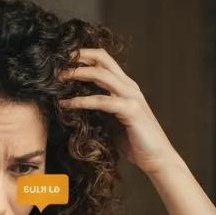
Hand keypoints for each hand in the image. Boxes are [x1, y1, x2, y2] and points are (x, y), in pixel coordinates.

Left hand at [59, 48, 176, 176]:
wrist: (157, 158)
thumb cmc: (135, 143)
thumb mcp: (113, 121)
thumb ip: (100, 110)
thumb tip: (76, 106)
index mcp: (126, 86)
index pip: (104, 61)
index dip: (84, 56)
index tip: (64, 61)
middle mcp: (129, 86)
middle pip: (103, 59)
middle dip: (79, 56)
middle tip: (58, 62)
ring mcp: (131, 96)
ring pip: (101, 74)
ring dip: (77, 74)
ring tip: (58, 79)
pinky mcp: (130, 110)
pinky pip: (101, 101)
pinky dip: (81, 101)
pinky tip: (67, 104)